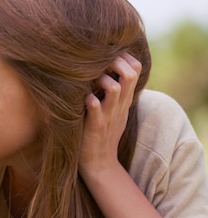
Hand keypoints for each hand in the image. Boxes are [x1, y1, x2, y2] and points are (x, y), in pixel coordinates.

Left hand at [79, 53, 141, 178]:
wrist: (99, 163)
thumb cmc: (102, 133)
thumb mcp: (114, 110)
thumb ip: (115, 91)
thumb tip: (106, 70)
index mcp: (124, 99)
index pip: (136, 69)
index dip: (124, 57)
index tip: (108, 54)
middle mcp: (119, 105)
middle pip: (130, 74)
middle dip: (115, 62)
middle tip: (98, 63)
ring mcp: (108, 115)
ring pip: (114, 89)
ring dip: (101, 80)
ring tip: (90, 81)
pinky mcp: (94, 126)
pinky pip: (94, 109)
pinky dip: (88, 100)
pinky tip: (82, 98)